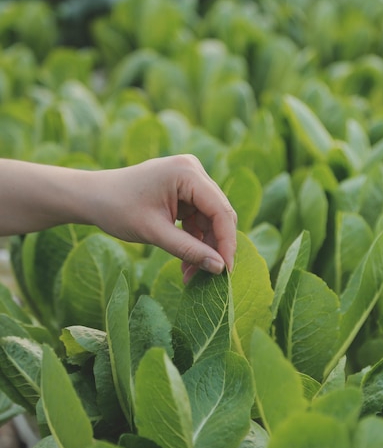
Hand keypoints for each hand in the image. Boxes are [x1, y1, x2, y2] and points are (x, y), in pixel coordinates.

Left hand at [90, 154, 236, 281]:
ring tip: (191, 275)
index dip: (226, 243)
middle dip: (215, 247)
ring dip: (203, 247)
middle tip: (210, 277)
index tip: (225, 271)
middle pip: (219, 214)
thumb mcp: (154, 233)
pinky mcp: (183, 192)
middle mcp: (192, 171)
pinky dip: (193, 240)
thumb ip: (189, 250)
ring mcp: (188, 180)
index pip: (220, 211)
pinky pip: (198, 219)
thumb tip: (219, 268)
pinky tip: (186, 263)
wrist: (91, 197)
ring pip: (210, 220)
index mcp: (187, 172)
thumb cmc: (117, 209)